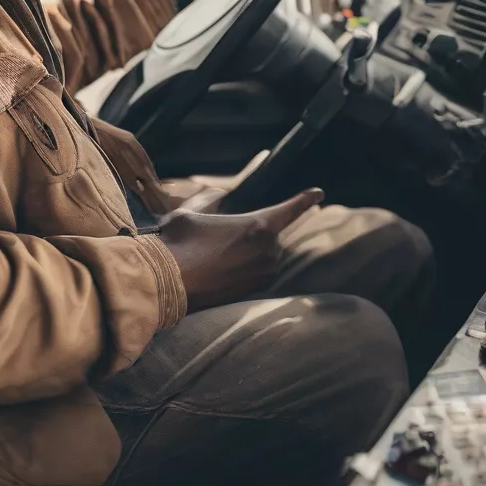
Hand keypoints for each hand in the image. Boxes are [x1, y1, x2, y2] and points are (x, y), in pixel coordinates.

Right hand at [159, 188, 323, 310]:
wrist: (166, 283)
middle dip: (250, 232)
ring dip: (245, 251)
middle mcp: (267, 251)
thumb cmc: (180, 242)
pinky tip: (216, 267)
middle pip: (269, 234)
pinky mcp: (253, 292)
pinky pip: (255, 272)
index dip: (304, 200)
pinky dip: (241, 267)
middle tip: (218, 236)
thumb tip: (220, 195)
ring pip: (262, 254)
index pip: (290, 209)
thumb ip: (210, 201)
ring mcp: (262, 274)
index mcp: (258, 225)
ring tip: (212, 253)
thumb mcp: (191, 211)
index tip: (319, 192)